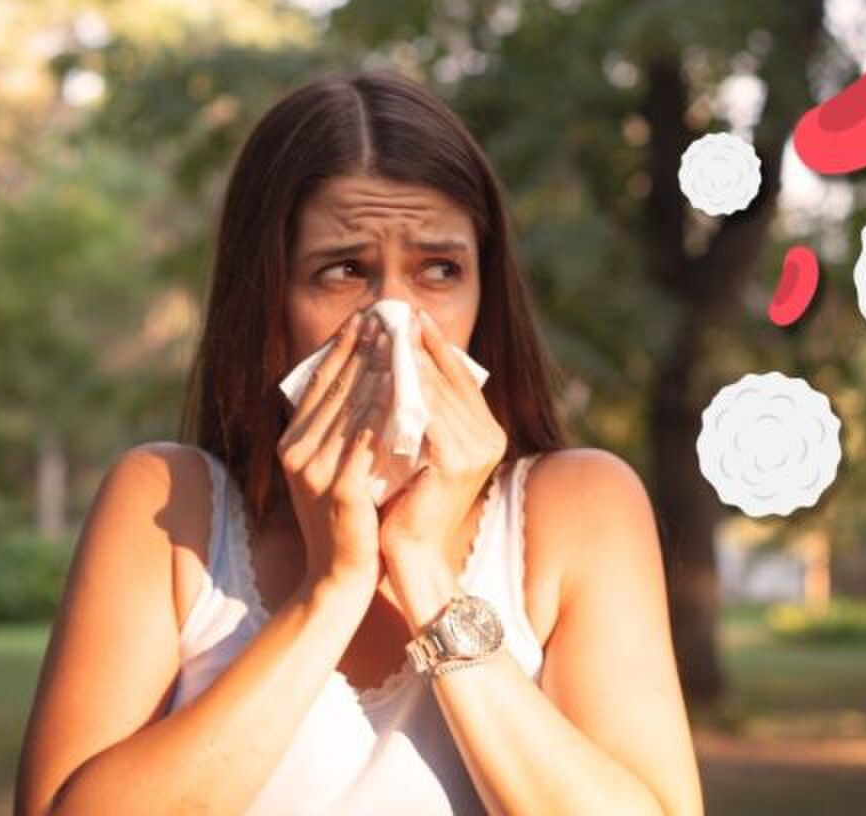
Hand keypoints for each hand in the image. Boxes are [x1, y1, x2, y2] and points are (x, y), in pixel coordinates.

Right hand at [276, 310, 388, 590]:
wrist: (337, 579)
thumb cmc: (345, 521)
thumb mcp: (332, 467)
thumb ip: (338, 428)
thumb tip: (362, 378)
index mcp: (292, 442)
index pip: (318, 383)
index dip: (342, 347)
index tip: (366, 317)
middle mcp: (297, 453)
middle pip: (335, 388)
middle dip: (364, 349)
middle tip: (388, 317)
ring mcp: (316, 473)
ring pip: (351, 410)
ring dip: (377, 372)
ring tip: (399, 343)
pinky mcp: (341, 493)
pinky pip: (365, 444)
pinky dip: (383, 416)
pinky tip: (403, 394)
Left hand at [376, 308, 507, 573]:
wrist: (408, 554)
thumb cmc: (405, 502)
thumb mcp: (418, 447)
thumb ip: (421, 411)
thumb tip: (400, 359)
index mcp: (486, 431)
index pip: (459, 375)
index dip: (434, 343)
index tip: (410, 314)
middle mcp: (490, 437)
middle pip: (448, 376)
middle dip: (416, 343)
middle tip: (390, 311)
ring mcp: (476, 449)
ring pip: (434, 390)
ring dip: (404, 359)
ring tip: (380, 332)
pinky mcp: (454, 461)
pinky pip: (423, 414)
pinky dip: (399, 391)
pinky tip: (375, 372)